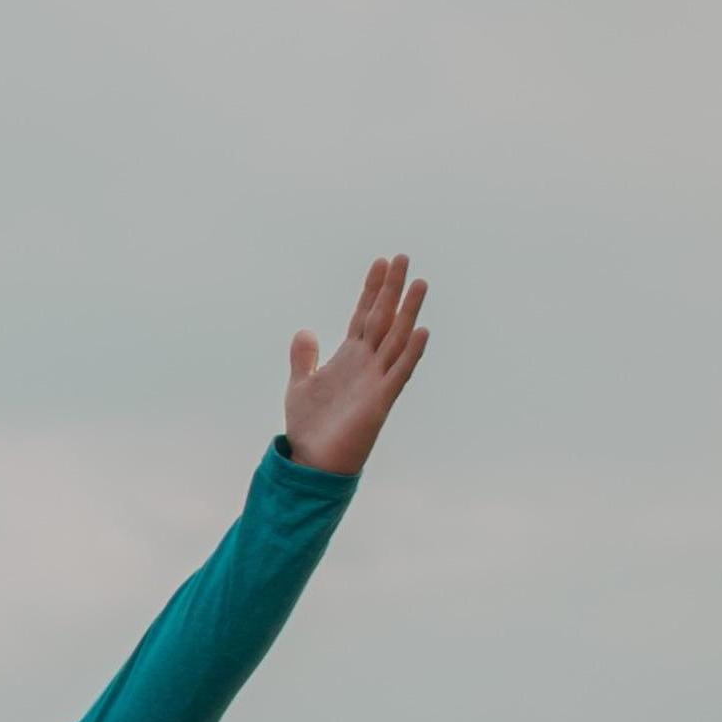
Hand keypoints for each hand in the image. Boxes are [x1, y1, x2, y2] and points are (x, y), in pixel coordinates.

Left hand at [281, 254, 430, 476]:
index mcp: (349, 357)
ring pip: (396, 339)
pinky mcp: (379, 402)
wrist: (310, 463)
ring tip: (420, 283)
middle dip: (392, 289)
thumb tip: (305, 331)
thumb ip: (304, 358)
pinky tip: (421, 330)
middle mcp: (366, 364)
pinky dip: (410, 353)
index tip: (380, 262)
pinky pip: (399, 373)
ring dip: (408, 312)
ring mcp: (376, 381)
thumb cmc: (309, 428)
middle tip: (403, 258)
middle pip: (383, 318)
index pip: (364, 315)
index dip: (371, 290)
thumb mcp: (300, 386)